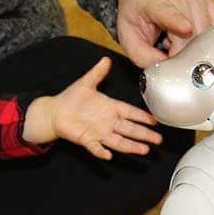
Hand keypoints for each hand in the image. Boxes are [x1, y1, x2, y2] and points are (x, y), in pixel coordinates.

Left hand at [23, 56, 161, 159]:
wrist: (55, 111)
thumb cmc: (72, 98)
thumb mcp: (86, 82)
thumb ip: (97, 72)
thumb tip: (106, 59)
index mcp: (110, 107)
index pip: (130, 112)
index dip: (143, 117)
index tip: (155, 121)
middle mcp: (108, 122)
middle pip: (130, 129)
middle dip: (144, 134)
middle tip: (158, 139)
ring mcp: (99, 132)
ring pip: (119, 141)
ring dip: (131, 146)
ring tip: (144, 150)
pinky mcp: (87, 139)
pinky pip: (96, 147)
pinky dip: (102, 151)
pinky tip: (109, 155)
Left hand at [116, 0, 213, 66]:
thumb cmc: (137, 14)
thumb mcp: (128, 37)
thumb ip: (143, 57)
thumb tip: (167, 70)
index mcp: (154, 3)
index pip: (167, 13)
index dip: (177, 21)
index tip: (185, 28)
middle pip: (191, 34)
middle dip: (181, 51)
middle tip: (167, 48)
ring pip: (205, 35)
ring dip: (193, 46)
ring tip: (176, 38)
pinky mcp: (211, 3)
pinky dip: (204, 40)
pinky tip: (190, 34)